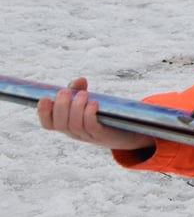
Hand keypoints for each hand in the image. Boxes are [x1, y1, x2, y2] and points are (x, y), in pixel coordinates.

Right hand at [38, 78, 153, 153]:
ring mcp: (88, 135)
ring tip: (83, 94)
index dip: (43, 113)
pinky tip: (94, 103)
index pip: (48, 123)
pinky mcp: (102, 135)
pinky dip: (89, 114)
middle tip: (65, 91)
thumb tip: (79, 80)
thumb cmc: (101, 114)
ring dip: (76, 107)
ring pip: (74, 125)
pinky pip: (91, 127)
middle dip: (60, 106)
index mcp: (66, 125)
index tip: (44, 98)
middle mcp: (74, 132)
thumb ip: (79, 90)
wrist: (127, 132)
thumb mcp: (87, 102)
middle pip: (60, 124)